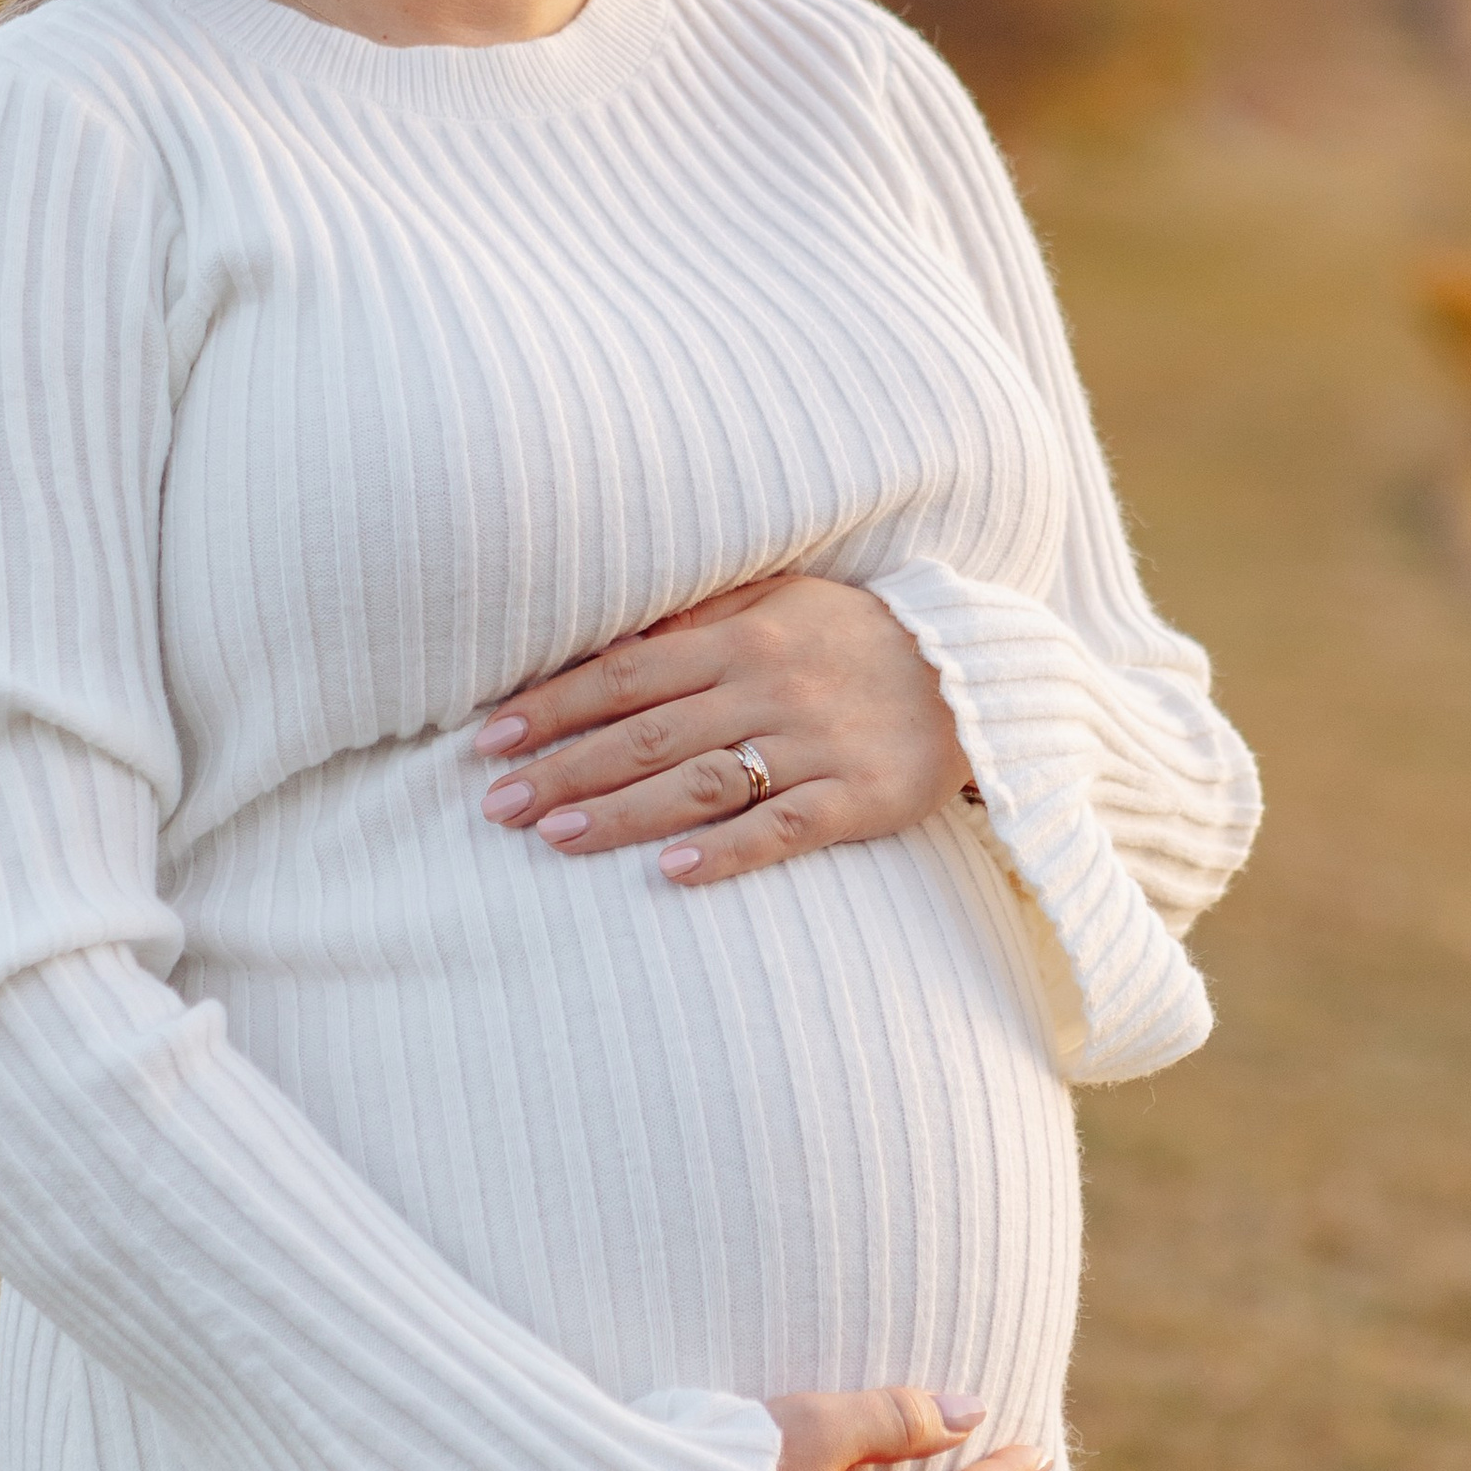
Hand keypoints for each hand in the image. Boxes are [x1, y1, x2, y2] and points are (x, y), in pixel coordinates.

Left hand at [473, 572, 968, 885]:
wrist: (980, 672)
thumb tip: (614, 639)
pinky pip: (785, 827)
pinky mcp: (861, 796)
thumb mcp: (782, 598)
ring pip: (701, 781)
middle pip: (647, 732)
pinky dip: (728, 849)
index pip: (626, 673)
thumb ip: (701, 618)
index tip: (490, 739)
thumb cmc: (860, 636)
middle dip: (565, 766)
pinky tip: (672, 871)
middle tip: (495, 804)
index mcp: (742, 637)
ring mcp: (816, 744)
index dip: (555, 706)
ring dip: (623, 811)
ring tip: (554, 835)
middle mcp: (770, 687)